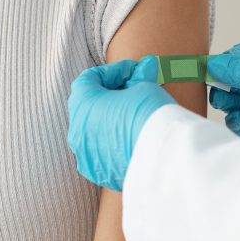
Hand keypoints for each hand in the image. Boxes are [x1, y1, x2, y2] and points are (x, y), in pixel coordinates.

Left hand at [67, 56, 175, 191]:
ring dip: (111, 120)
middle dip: (111, 95)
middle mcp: (77, 130)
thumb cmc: (149, 115)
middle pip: (89, 105)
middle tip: (135, 91)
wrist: (162, 158)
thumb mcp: (145, 87)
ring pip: (94, 131)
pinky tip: (134, 138)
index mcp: (82, 104)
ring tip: (136, 115)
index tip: (133, 72)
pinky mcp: (99, 173)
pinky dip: (113, 143)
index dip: (112, 72)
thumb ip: (139, 78)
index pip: (89, 78)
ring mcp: (85, 155)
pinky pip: (102, 152)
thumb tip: (146, 67)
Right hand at [207, 44, 239, 170]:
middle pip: (234, 80)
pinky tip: (236, 119)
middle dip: (221, 82)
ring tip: (225, 103)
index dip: (226, 60)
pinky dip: (233, 123)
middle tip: (211, 86)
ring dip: (225, 102)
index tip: (209, 66)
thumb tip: (215, 64)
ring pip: (235, 103)